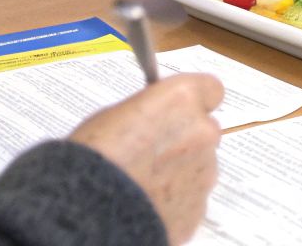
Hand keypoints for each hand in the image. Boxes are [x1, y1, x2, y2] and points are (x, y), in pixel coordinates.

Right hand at [70, 74, 224, 244]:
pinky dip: (175, 197)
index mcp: (182, 100)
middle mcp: (203, 132)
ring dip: (180, 169)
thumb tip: (157, 117)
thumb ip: (151, 111)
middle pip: (205, 129)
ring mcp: (205, 172)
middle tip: (153, 150)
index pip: (210, 89)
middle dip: (186, 137)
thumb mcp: (113, 116)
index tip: (180, 109)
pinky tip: (147, 202)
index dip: (195, 100)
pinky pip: (192, 196)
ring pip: (200, 164)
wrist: (90, 213)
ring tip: (144, 181)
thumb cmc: (93, 158)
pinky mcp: (199, 207)